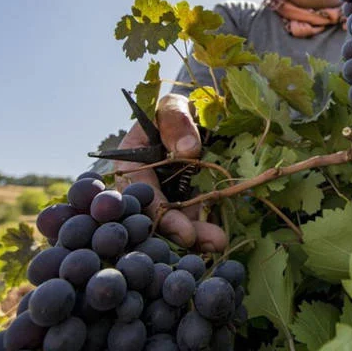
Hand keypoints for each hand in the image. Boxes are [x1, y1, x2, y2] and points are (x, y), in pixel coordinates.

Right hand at [113, 94, 227, 252]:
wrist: (198, 116)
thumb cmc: (178, 111)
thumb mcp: (174, 107)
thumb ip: (176, 121)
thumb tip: (188, 150)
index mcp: (132, 164)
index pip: (140, 192)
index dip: (159, 211)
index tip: (181, 228)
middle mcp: (147, 186)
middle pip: (156, 215)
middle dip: (177, 231)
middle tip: (200, 241)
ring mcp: (168, 198)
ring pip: (177, 222)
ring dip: (195, 236)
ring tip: (217, 243)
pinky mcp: (187, 204)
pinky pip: (194, 220)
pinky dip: (206, 229)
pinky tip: (219, 238)